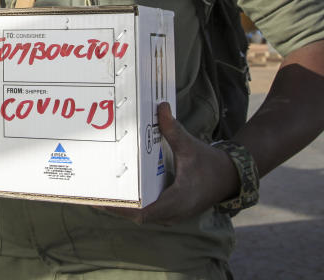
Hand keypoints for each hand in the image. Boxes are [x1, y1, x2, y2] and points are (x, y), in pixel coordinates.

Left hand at [108, 102, 237, 224]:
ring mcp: (173, 214)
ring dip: (124, 206)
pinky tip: (121, 192)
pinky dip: (134, 205)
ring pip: (142, 216)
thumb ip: (173, 129)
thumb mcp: (190, 146)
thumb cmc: (209, 163)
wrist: (229, 177)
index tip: (105, 200)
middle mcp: (174, 212)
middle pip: (138, 215)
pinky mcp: (172, 211)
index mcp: (178, 199)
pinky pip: (149, 212)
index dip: (124, 208)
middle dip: (117, 206)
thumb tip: (161, 107)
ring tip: (102, 191)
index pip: (145, 212)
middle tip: (95, 191)